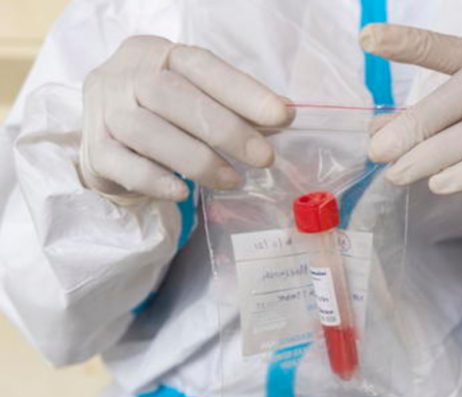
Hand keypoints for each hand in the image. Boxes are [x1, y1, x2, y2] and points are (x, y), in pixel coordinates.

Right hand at [80, 35, 292, 203]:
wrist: (107, 132)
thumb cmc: (162, 112)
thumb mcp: (197, 97)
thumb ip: (234, 104)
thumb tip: (283, 113)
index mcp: (158, 53)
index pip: (203, 66)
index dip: (244, 91)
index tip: (282, 115)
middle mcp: (125, 75)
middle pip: (172, 96)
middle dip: (226, 129)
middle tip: (263, 157)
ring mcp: (104, 110)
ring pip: (147, 132)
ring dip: (198, 160)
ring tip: (233, 180)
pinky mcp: (94, 150)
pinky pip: (124, 166)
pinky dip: (156, 180)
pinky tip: (183, 193)